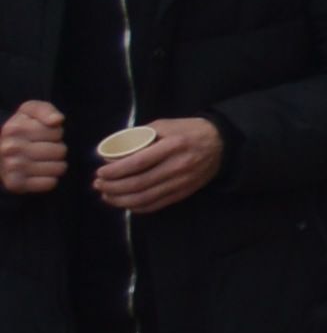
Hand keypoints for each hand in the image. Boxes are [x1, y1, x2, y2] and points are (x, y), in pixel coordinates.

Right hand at [0, 104, 57, 196]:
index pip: (57, 132)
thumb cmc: (21, 129)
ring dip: (56, 164)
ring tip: (44, 161)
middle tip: (45, 149)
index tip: (44, 135)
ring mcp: (12, 168)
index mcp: (14, 129)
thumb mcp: (30, 111)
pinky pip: (50, 183)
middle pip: (60, 151)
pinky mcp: (16, 185)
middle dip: (57, 149)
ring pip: (59, 168)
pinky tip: (41, 173)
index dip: (56, 133)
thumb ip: (46, 110)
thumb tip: (57, 121)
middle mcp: (11, 149)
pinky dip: (50, 179)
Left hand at [90, 118, 220, 212]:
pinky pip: (155, 205)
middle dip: (113, 187)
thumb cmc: (189, 131)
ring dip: (120, 200)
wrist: (222, 144)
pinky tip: (125, 202)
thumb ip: (140, 137)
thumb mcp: (166, 125)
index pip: (138, 163)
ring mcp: (181, 182)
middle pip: (138, 183)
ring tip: (106, 195)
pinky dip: (136, 207)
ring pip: (144, 198)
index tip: (100, 172)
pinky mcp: (183, 193)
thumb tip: (112, 153)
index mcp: (173, 145)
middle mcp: (177, 166)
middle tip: (98, 185)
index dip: (115, 171)